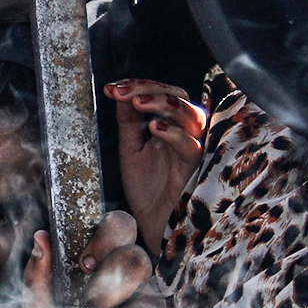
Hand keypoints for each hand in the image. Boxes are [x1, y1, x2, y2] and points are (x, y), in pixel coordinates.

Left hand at [20, 208, 176, 307]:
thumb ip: (38, 283)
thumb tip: (41, 238)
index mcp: (106, 271)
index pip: (122, 227)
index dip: (108, 233)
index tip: (84, 261)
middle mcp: (136, 288)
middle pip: (138, 258)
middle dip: (109, 281)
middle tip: (91, 304)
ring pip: (145, 307)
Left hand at [103, 79, 206, 245]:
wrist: (149, 222)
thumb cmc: (145, 188)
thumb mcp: (130, 147)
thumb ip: (127, 120)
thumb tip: (118, 91)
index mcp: (170, 125)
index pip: (163, 92)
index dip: (139, 85)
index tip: (113, 88)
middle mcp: (184, 133)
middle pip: (180, 96)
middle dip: (151, 89)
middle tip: (124, 92)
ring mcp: (191, 149)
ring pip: (193, 115)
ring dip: (165, 104)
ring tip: (138, 103)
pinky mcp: (194, 169)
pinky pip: (192, 146)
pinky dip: (174, 133)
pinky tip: (154, 128)